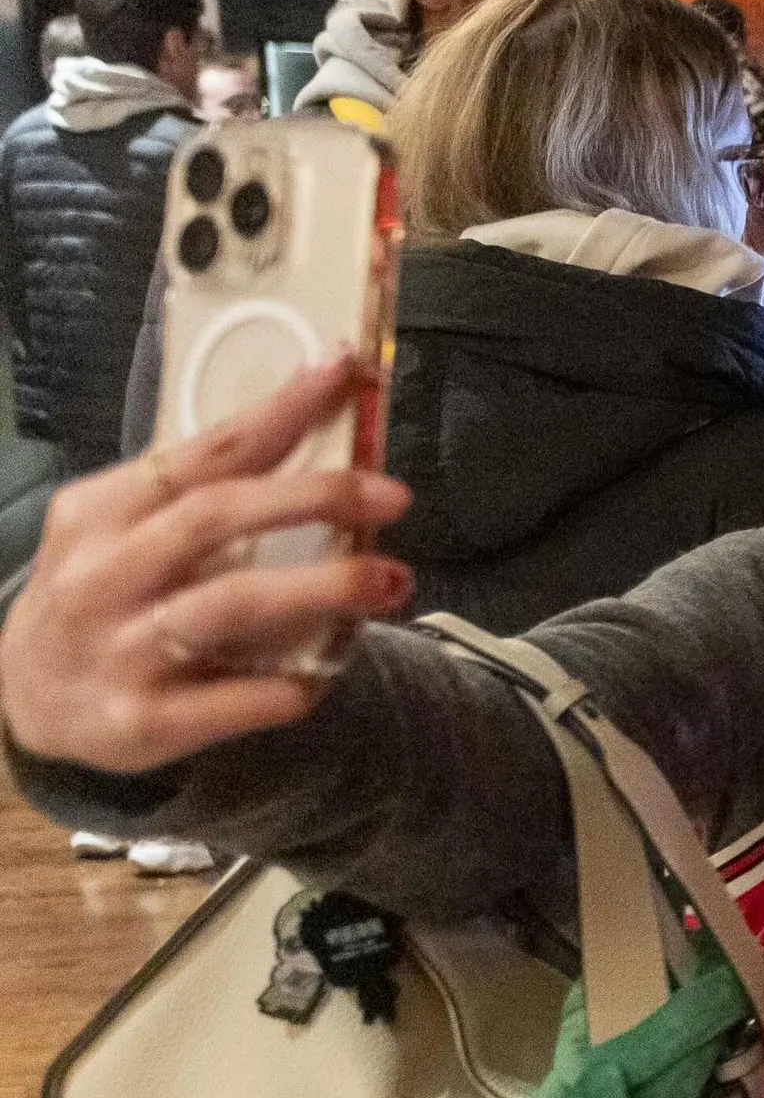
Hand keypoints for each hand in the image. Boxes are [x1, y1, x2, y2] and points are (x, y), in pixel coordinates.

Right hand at [0, 358, 411, 774]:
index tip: (345, 376)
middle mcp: (102, 576)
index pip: (200, 452)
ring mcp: (120, 650)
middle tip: (394, 494)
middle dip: (314, 497)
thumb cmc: (101, 597)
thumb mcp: (120, 532)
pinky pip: (234, 699)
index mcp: (100, 514)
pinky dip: (289, 685)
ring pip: (231, 604)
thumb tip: (313, 432)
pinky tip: (324, 676)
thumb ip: (198, 492)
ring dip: (323, 587)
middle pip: (216, 517)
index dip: (277, 412)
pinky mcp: (142, 720)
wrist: (28, 704)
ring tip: (393, 580)